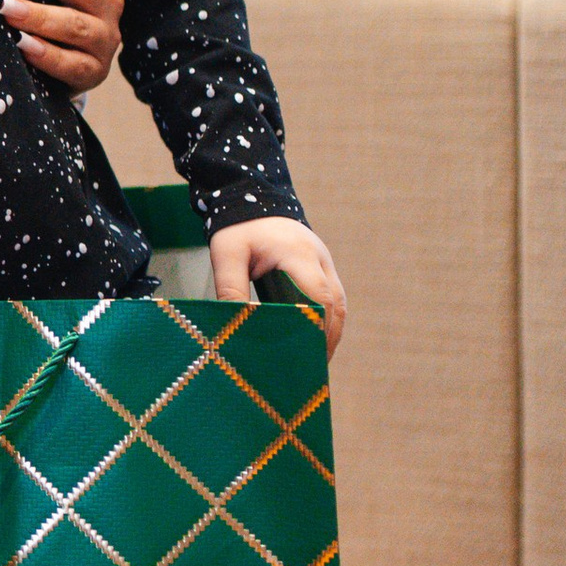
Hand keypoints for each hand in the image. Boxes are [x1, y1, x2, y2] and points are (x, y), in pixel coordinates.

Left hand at [0, 0, 122, 91]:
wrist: (66, 62)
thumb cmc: (55, 1)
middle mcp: (108, 0)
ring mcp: (104, 38)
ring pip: (74, 24)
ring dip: (38, 14)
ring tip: (2, 6)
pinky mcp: (93, 72)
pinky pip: (72, 64)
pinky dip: (47, 55)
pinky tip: (21, 44)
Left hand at [210, 215, 346, 355]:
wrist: (253, 198)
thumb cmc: (239, 227)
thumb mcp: (227, 254)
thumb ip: (230, 287)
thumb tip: (235, 322)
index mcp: (299, 254)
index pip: (319, 296)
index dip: (318, 327)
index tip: (310, 353)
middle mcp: (320, 259)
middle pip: (336, 304)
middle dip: (328, 336)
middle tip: (314, 367)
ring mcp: (324, 262)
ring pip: (338, 303)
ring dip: (331, 330)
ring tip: (316, 360)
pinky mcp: (321, 268)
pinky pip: (331, 298)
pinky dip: (327, 319)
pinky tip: (314, 339)